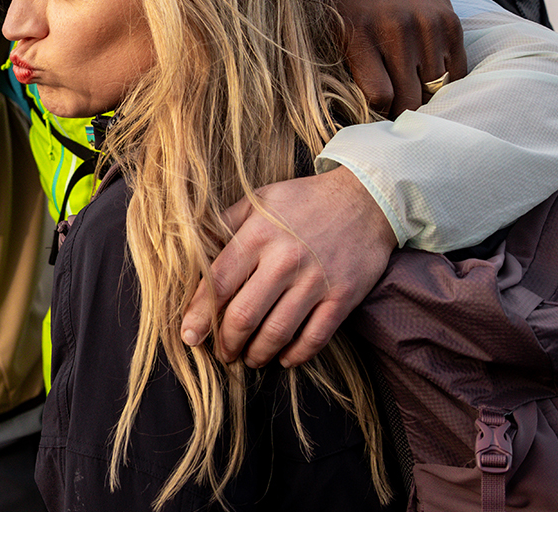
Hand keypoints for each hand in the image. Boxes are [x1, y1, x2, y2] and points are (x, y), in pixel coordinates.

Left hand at [181, 169, 397, 367]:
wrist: (368, 198)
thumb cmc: (304, 202)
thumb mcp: (259, 201)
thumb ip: (224, 226)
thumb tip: (190, 253)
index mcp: (257, 237)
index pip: (217, 285)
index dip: (198, 316)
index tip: (189, 337)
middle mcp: (285, 260)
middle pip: (243, 316)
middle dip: (226, 342)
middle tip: (222, 352)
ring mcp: (316, 280)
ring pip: (276, 332)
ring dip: (257, 354)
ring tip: (249, 359)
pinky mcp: (343, 296)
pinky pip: (315, 337)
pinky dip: (296, 355)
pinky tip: (284, 359)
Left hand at [325, 0, 463, 116]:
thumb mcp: (330, 29)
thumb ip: (346, 67)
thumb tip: (363, 112)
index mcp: (359, 35)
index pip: (380, 96)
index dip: (377, 112)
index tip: (373, 112)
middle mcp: (397, 31)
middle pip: (409, 97)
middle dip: (401, 111)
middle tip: (393, 111)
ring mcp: (428, 25)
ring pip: (435, 87)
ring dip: (423, 95)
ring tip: (410, 92)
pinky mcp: (450, 21)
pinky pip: (457, 69)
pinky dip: (444, 80)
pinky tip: (428, 77)